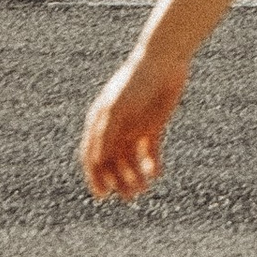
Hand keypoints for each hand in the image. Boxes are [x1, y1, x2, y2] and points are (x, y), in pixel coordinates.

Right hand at [81, 44, 188, 204]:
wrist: (164, 60)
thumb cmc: (135, 83)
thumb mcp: (117, 110)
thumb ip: (106, 135)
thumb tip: (97, 163)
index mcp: (100, 122)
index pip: (92, 156)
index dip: (95, 177)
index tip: (102, 194)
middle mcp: (115, 127)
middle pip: (113, 162)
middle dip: (119, 180)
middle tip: (130, 195)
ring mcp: (134, 127)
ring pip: (132, 160)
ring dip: (136, 176)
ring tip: (144, 187)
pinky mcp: (153, 125)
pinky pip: (150, 151)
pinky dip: (152, 164)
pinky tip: (156, 173)